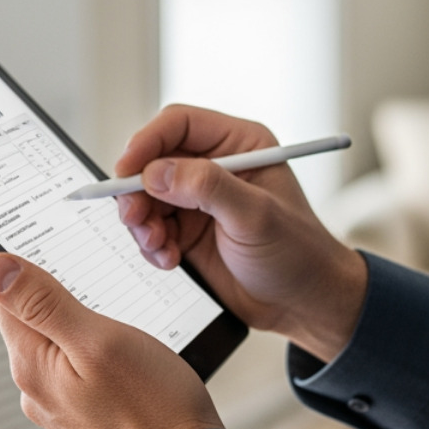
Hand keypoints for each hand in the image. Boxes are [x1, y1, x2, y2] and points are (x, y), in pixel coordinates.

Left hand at [0, 253, 223, 428]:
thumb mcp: (100, 340)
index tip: (53, 248)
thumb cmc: (155, 407)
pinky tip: (123, 352)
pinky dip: (94, 350)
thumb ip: (45, 303)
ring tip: (116, 322)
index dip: (25, 266)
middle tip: (98, 282)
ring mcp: (61, 404)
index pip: (4, 297)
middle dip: (57, 294)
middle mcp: (38, 389)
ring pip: (57, 342)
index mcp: (34, 365)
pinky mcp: (84, 412)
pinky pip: (77, 366)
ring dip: (80, 323)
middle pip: (31, 318)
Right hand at [115, 105, 367, 361]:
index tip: (125, 171)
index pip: (179, 125)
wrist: (302, 303)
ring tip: (161, 248)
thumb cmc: (297, 253)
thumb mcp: (256, 216)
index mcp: (239, 144)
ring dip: (144, 222)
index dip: (147, 142)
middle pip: (154, 160)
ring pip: (147, 196)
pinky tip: (170, 260)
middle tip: (135, 219)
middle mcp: (215, 166)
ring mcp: (199, 199)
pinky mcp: (188, 230)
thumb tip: (156, 172)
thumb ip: (207, 188)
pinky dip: (152, 244)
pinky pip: (151, 227)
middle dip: (138, 190)